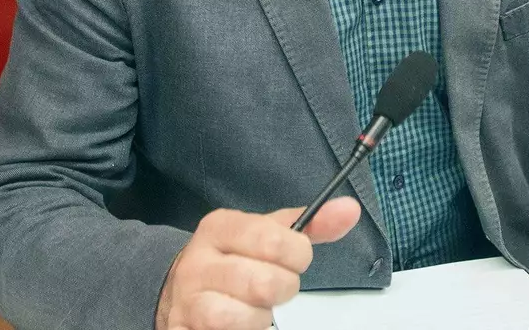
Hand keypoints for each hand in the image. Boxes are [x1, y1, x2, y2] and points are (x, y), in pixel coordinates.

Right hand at [155, 197, 361, 329]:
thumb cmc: (233, 259)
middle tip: (275, 286)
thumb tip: (350, 210)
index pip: (274, 240)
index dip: (297, 256)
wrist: (179, 291)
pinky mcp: (182, 329)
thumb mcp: (267, 234)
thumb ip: (310, 225)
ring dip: (259, 318)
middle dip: (282, 290)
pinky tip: (237, 323)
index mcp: (220, 228)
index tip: (295, 259)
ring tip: (254, 307)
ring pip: (242, 317)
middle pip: (264, 283)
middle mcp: (198, 261)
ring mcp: (187, 300)